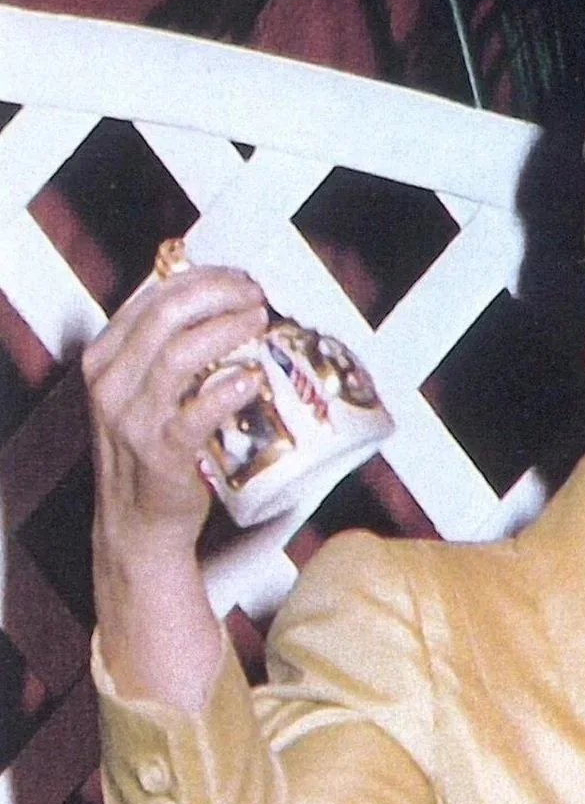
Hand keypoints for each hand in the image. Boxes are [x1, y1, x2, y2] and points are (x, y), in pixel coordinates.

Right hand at [84, 265, 268, 706]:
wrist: (139, 524)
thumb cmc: (152, 453)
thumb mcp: (144, 394)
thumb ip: (169, 354)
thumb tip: (227, 310)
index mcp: (106, 359)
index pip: (151, 299)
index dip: (201, 280)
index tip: (239, 278)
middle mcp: (112, 384)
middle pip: (165, 317)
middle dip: (217, 296)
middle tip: (256, 296)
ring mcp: (133, 420)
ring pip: (177, 356)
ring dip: (225, 332)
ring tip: (259, 322)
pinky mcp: (161, 455)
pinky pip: (194, 415)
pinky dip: (225, 392)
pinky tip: (251, 379)